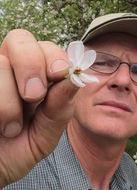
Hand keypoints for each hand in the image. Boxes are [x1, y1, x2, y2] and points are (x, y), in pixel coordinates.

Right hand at [0, 29, 77, 188]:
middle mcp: (10, 70)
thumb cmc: (17, 150)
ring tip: (11, 127)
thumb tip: (75, 78)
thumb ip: (61, 106)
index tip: (59, 75)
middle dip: (31, 65)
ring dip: (9, 100)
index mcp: (35, 78)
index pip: (47, 48)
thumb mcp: (46, 133)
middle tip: (33, 96)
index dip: (54, 57)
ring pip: (0, 63)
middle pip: (20, 39)